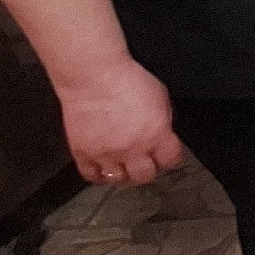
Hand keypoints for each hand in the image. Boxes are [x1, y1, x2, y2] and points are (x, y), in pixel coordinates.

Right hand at [56, 59, 184, 186]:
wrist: (93, 74)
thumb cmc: (127, 77)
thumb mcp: (160, 95)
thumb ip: (163, 118)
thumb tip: (163, 131)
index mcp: (156, 135)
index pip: (171, 160)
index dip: (171, 158)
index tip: (167, 155)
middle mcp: (133, 149)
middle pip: (145, 176)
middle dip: (148, 169)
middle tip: (145, 161)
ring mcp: (107, 154)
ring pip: (118, 180)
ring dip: (123, 174)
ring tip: (123, 166)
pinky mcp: (83, 152)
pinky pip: (91, 175)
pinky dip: (98, 174)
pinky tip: (102, 167)